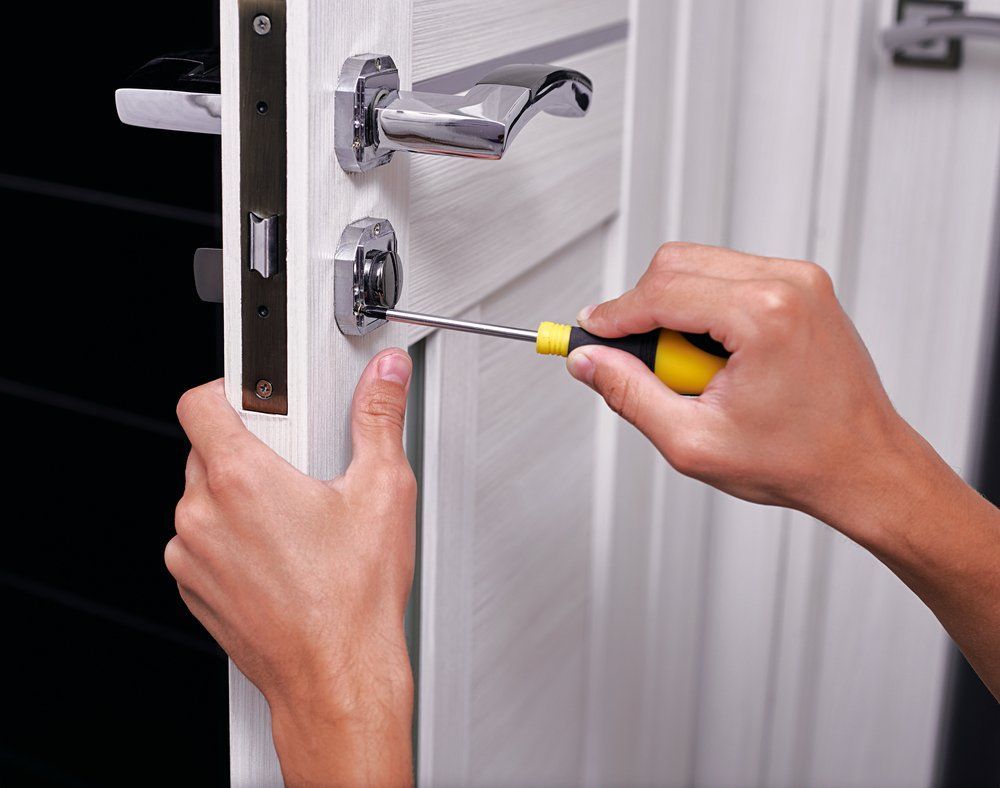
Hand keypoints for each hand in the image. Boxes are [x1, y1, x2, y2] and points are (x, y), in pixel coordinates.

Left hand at [166, 349, 416, 785]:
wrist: (336, 677)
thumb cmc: (353, 600)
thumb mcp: (382, 492)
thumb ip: (379, 418)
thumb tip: (385, 377)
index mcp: (241, 479)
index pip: (199, 401)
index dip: (227, 389)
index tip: (257, 398)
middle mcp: (203, 514)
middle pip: (206, 450)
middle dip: (249, 447)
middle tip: (298, 466)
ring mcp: (192, 556)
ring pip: (202, 498)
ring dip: (238, 496)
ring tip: (294, 517)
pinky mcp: (194, 588)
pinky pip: (200, 542)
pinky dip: (230, 537)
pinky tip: (282, 554)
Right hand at [566, 242, 908, 525]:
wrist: (865, 465)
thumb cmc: (800, 460)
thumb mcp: (693, 441)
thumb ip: (629, 394)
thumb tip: (589, 361)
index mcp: (764, 315)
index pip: (660, 291)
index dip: (613, 315)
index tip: (588, 334)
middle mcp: (787, 284)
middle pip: (676, 264)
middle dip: (642, 309)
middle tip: (638, 361)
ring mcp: (800, 280)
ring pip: (700, 265)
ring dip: (674, 309)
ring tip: (689, 369)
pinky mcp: (803, 286)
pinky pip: (729, 276)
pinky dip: (705, 309)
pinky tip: (715, 356)